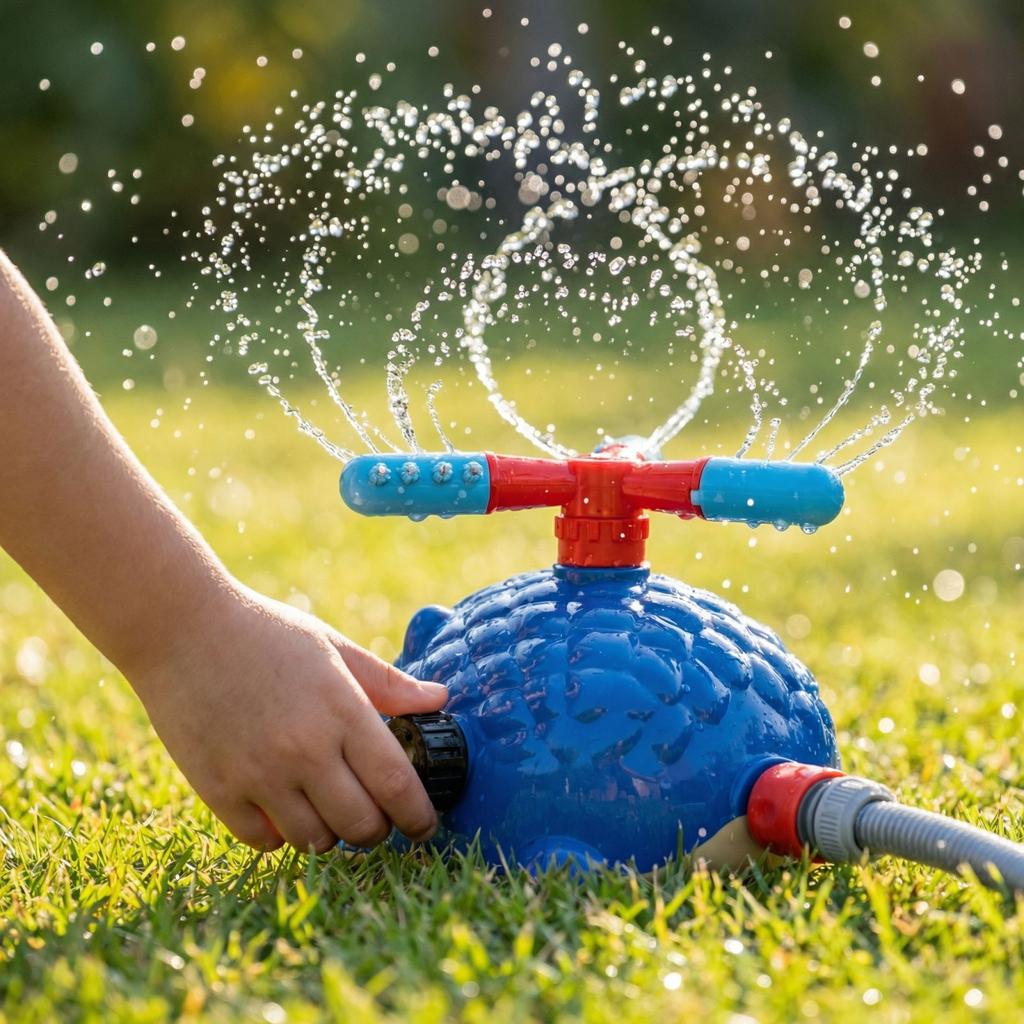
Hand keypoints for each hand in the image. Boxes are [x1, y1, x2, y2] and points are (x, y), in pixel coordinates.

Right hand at [131, 581, 447, 852]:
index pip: (396, 784)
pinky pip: (263, 840)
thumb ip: (389, 682)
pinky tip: (285, 809)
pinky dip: (281, 833)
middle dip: (379, 830)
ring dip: (332, 835)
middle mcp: (304, 749)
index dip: (418, 815)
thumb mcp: (334, 647)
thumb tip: (440, 699)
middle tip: (378, 820)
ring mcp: (259, 773)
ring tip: (331, 812)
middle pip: (361, 824)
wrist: (181, 628)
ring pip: (315, 840)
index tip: (426, 825)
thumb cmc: (266, 632)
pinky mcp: (218, 789)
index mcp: (341, 710)